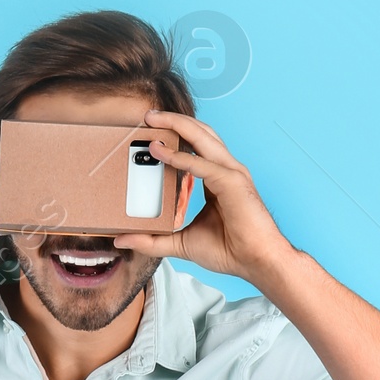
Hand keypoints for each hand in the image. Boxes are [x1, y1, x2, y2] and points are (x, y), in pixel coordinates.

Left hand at [112, 109, 290, 283]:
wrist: (256, 262)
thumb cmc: (229, 251)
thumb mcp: (181, 243)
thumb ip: (153, 240)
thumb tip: (122, 240)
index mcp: (217, 178)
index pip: (195, 148)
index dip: (175, 136)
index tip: (151, 133)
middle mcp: (225, 169)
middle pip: (199, 133)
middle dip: (173, 121)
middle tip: (147, 117)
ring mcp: (231, 172)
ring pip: (202, 138)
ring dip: (177, 126)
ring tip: (152, 121)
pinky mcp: (232, 182)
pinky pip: (202, 164)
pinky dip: (181, 157)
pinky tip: (161, 152)